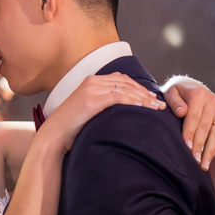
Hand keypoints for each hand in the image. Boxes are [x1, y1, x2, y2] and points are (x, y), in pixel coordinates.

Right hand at [41, 73, 165, 152]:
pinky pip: (117, 97)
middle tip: (159, 104)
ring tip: (156, 108)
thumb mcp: (88, 110)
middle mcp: (91, 81)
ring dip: (143, 98)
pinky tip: (143, 108)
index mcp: (91, 81)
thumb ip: (102, 103)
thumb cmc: (71, 127)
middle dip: (145, 93)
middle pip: (126, 83)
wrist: (54, 134)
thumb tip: (123, 110)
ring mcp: (91, 89)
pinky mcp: (91, 100)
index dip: (139, 88)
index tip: (152, 99)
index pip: (121, 79)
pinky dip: (132, 101)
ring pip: (125, 89)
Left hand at [163, 79, 214, 171]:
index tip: (186, 147)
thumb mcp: (171, 92)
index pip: (193, 118)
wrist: (192, 86)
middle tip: (194, 161)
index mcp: (199, 94)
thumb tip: (181, 112)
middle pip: (205, 127)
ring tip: (203, 166)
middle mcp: (213, 101)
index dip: (189, 133)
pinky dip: (214, 148)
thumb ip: (174, 101)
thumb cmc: (177, 92)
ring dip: (209, 151)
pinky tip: (208, 159)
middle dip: (199, 145)